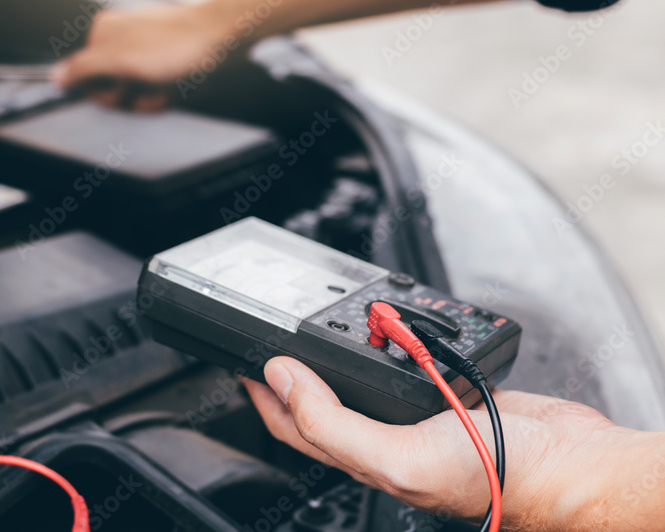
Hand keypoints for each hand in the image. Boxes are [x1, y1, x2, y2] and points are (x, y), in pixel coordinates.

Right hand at [50, 4, 230, 110]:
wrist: (223, 36)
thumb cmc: (177, 43)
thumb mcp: (121, 60)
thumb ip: (83, 69)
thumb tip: (55, 77)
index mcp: (103, 34)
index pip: (87, 80)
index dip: (105, 93)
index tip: (122, 89)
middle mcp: (122, 40)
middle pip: (115, 89)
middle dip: (135, 96)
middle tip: (151, 84)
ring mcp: (146, 51)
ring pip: (140, 93)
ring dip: (157, 97)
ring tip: (172, 83)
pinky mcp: (168, 60)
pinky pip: (160, 89)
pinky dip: (172, 92)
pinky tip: (183, 83)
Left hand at [242, 357, 656, 530]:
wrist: (564, 463)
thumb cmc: (492, 476)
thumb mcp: (394, 456)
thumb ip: (331, 421)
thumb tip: (283, 378)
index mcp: (367, 458)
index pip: (295, 427)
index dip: (264, 396)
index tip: (245, 363)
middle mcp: (386, 437)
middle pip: (323, 403)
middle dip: (294, 374)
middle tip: (273, 342)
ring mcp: (416, 414)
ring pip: (362, 380)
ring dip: (338, 356)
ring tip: (315, 334)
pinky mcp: (445, 391)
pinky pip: (404, 365)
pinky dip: (387, 346)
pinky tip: (385, 334)